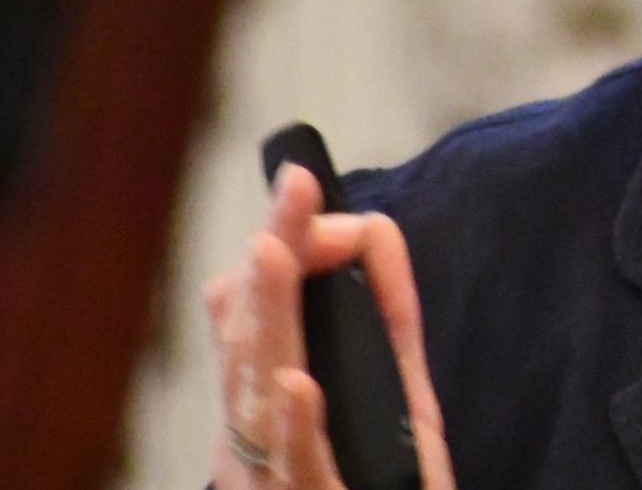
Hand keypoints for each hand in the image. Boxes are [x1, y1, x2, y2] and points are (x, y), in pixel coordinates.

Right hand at [202, 165, 456, 487]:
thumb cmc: (378, 479)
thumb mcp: (393, 390)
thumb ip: (383, 311)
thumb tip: (374, 226)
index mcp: (265, 399)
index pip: (247, 307)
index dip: (280, 242)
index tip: (308, 187)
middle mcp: (254, 435)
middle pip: (248, 334)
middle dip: (273, 252)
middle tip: (294, 181)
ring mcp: (273, 476)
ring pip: (256, 392)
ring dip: (266, 319)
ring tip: (272, 251)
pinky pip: (297, 469)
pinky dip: (296, 425)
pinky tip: (298, 383)